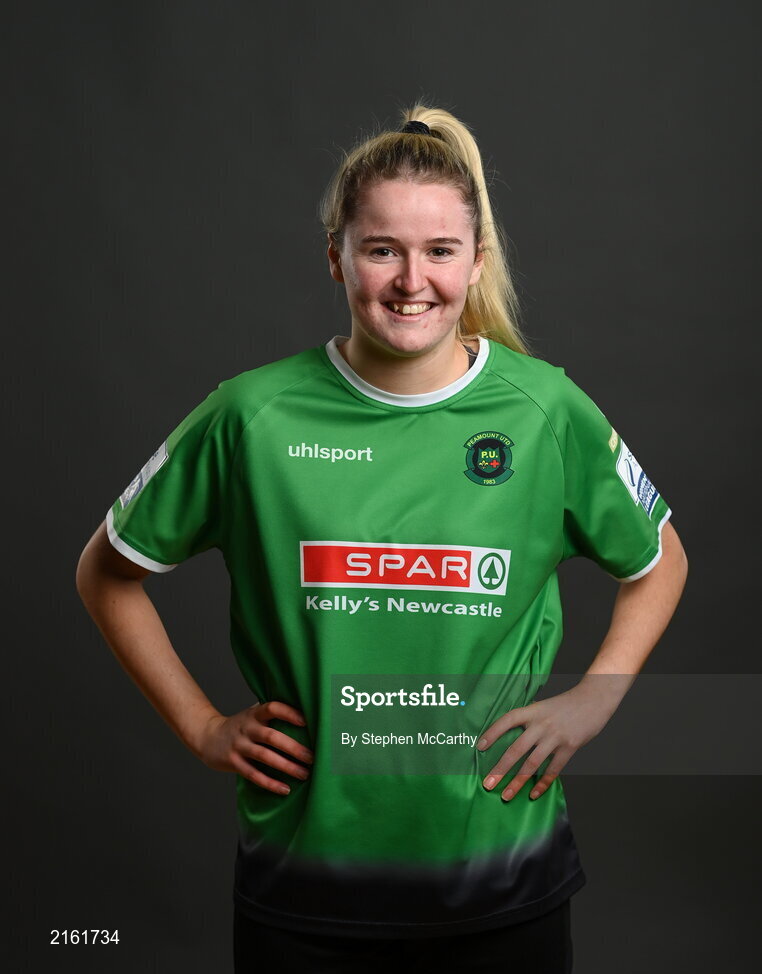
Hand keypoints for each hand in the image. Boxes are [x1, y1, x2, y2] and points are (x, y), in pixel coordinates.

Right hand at [196, 701, 312, 795]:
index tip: (306, 721)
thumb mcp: (253, 715)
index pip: (272, 708)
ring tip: (304, 774)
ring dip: (286, 766)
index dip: (289, 713)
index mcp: (254, 714)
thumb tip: (308, 717)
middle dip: (293, 748)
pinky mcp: (234, 762)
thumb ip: (272, 715)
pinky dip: (270, 783)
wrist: (207, 736)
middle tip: (312, 757)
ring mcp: (239, 746)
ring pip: (265, 757)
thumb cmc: (241, 726)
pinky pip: (253, 775)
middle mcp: (247, 729)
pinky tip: (285, 789)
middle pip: (272, 736)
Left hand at [477, 679, 620, 801]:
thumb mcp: (543, 706)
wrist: (593, 700)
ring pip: (532, 763)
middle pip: (516, 749)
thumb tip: (512, 734)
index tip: (480, 746)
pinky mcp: (570, 747)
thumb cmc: (566, 704)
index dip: (492, 732)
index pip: (507, 720)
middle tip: (487, 784)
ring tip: (506, 795)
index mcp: (532, 711)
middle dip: (500, 769)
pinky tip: (533, 794)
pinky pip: (553, 769)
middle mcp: (541, 724)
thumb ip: (530, 719)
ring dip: (517, 782)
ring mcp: (555, 737)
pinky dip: (542, 783)